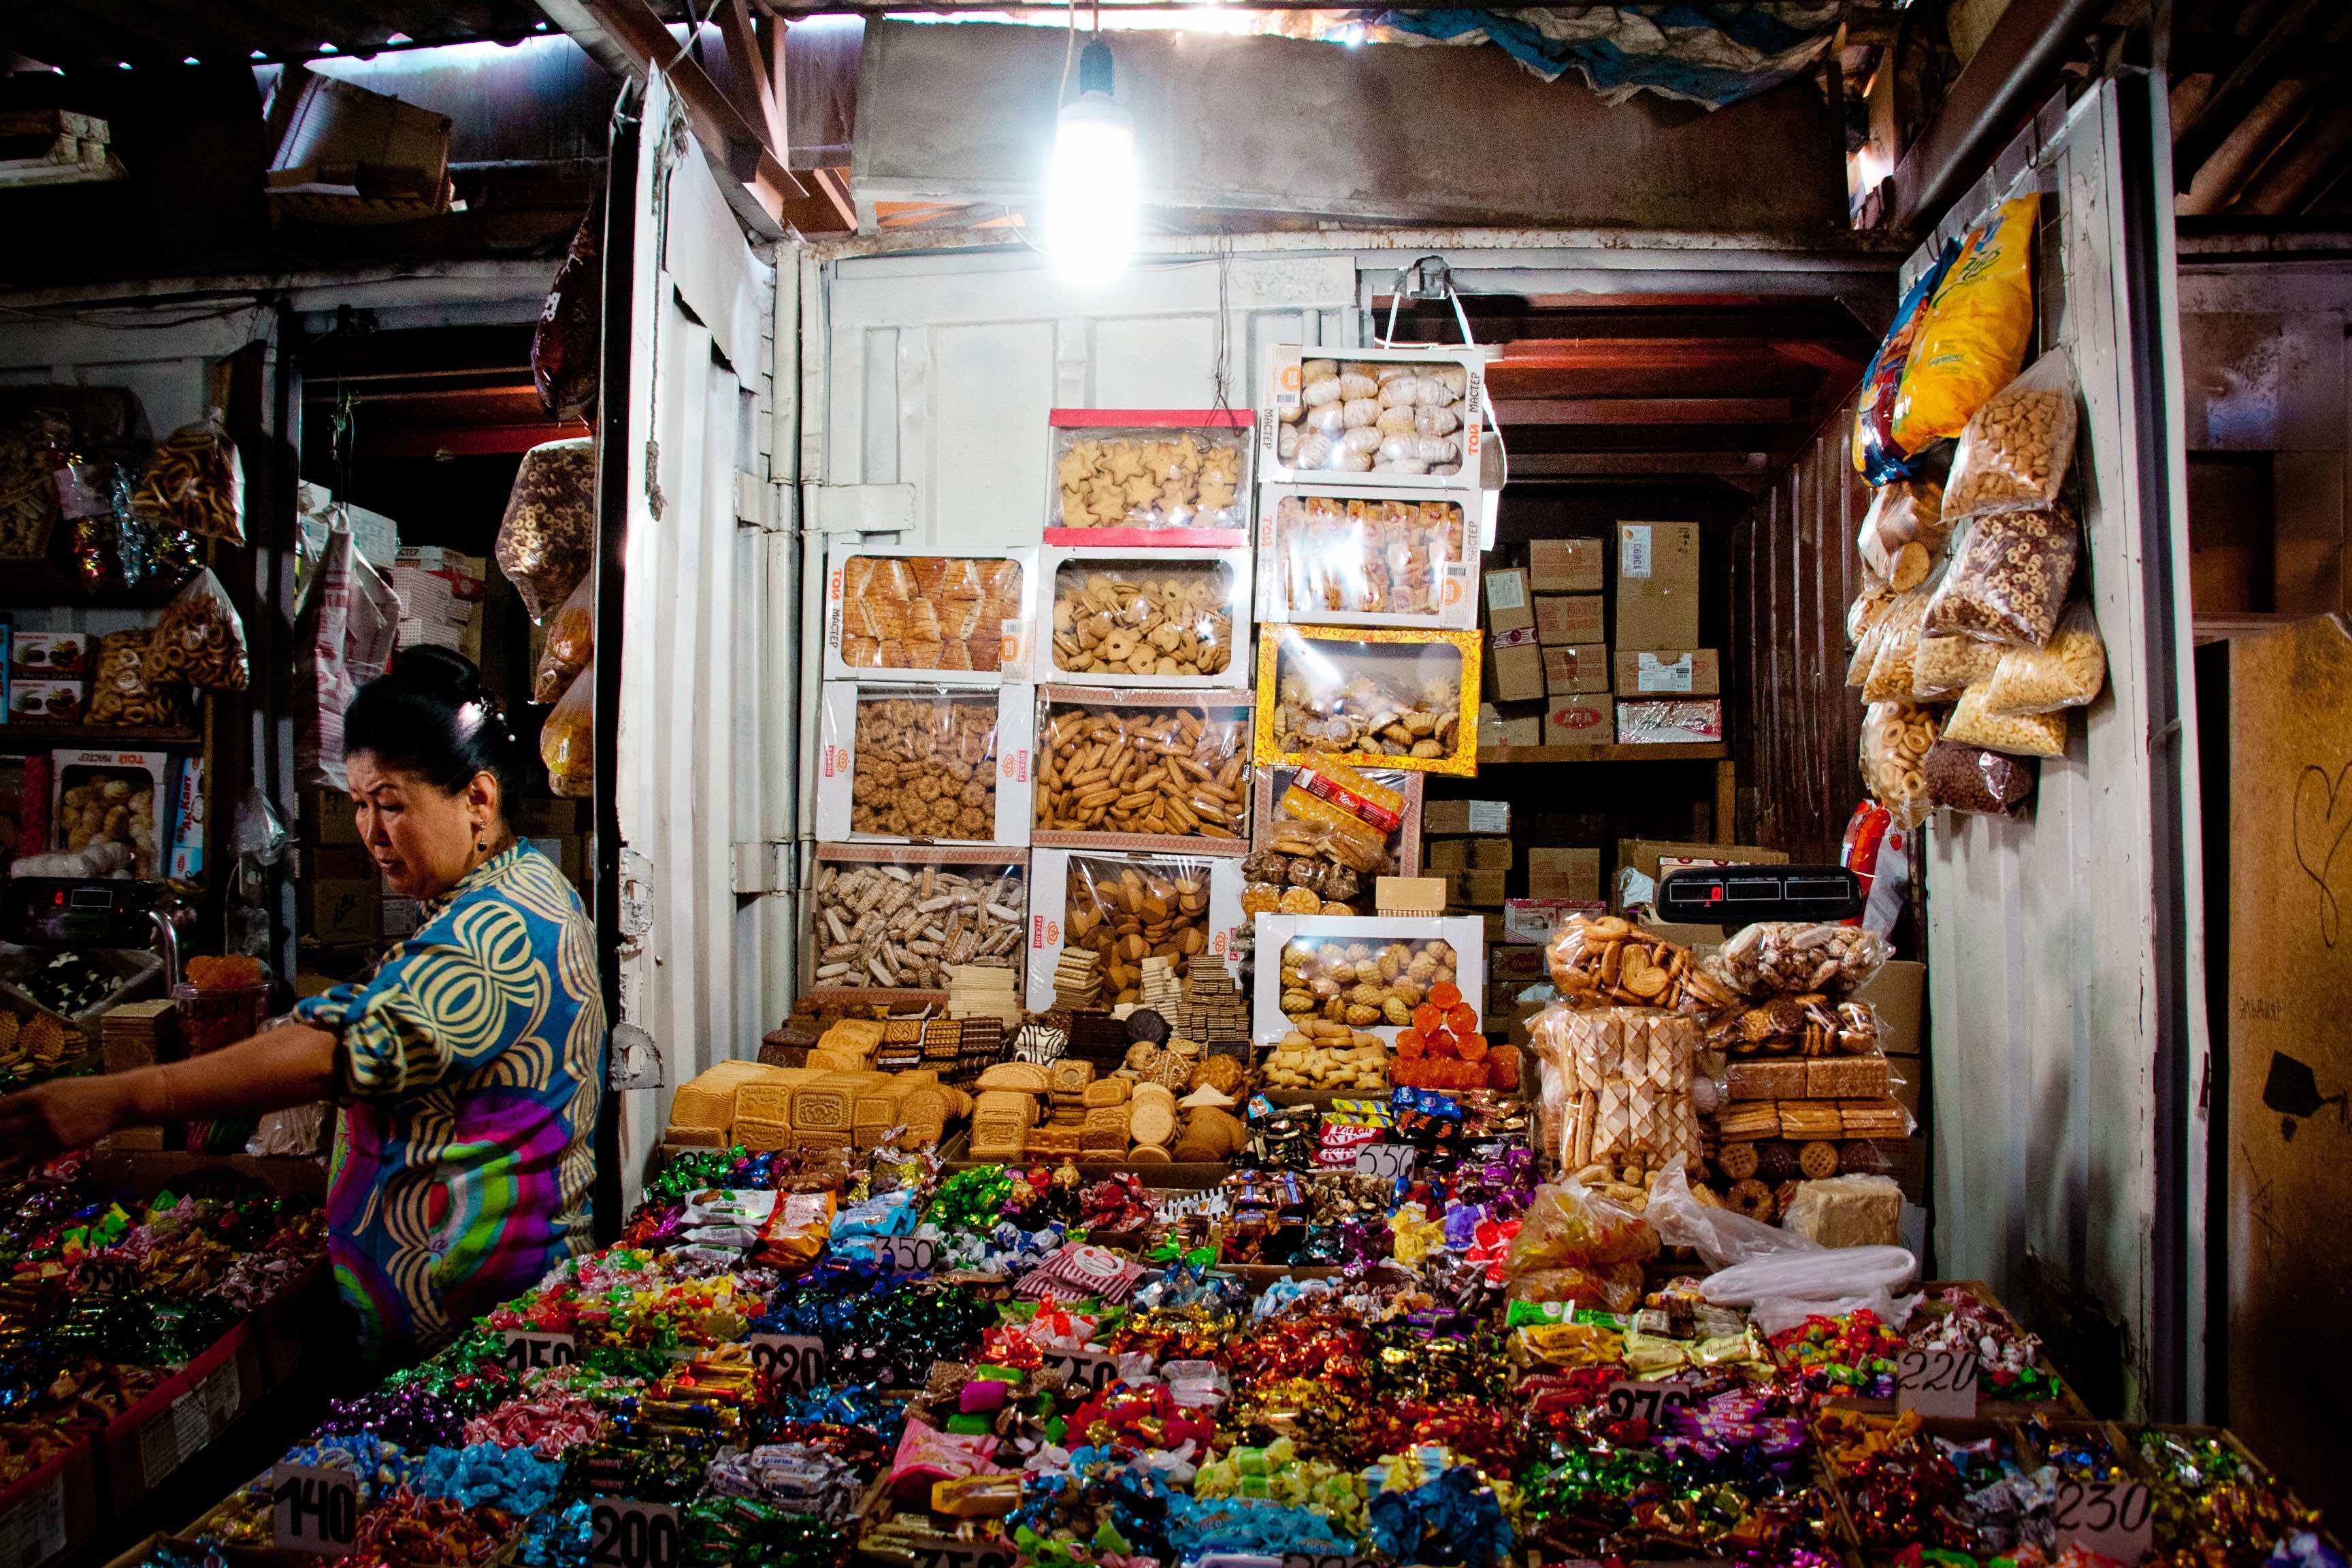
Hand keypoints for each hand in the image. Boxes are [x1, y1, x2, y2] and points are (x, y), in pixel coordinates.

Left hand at [0, 1075, 134, 1159]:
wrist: (118, 1100)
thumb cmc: (87, 1092)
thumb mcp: (55, 1088)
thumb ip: (31, 1099)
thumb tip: (7, 1110)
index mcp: (36, 1095)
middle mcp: (39, 1113)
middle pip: (0, 1129)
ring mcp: (49, 1131)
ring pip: (12, 1148)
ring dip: (4, 1152)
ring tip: (2, 1155)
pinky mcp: (60, 1146)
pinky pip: (29, 1159)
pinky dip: (15, 1164)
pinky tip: (8, 1166)